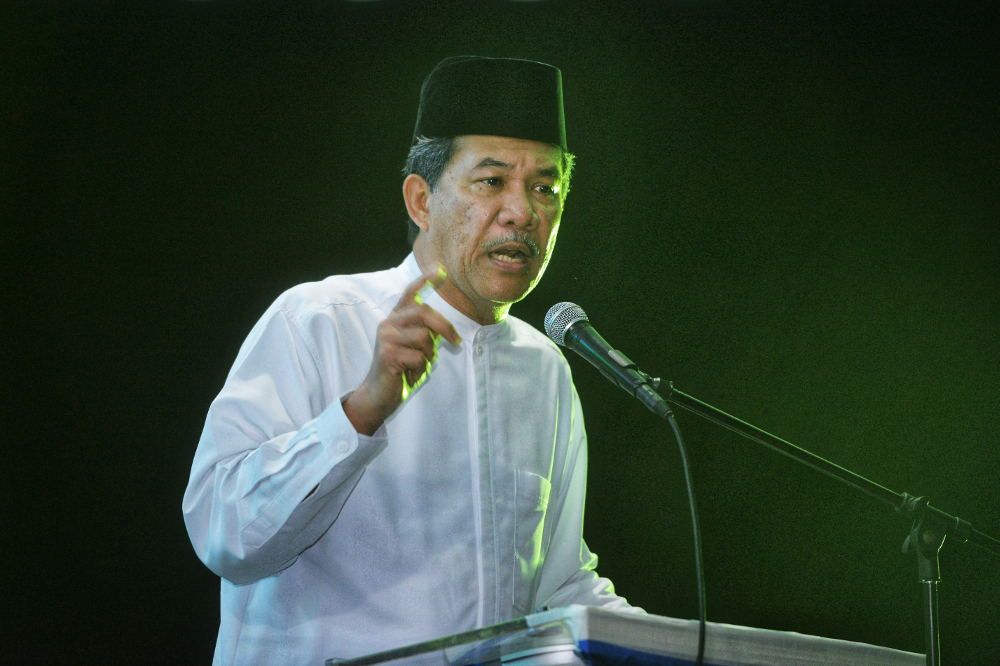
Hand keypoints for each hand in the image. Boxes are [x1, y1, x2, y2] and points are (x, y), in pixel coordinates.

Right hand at [343, 265, 461, 435]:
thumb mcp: (414, 347)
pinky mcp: (387, 354)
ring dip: (429, 355)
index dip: (425, 280)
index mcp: (396, 318)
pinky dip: (421, 369)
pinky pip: (419, 357)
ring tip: (418, 365)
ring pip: (424, 338)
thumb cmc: (401, 369)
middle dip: (445, 327)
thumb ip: (425, 333)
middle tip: (455, 342)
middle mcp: (388, 323)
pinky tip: (410, 375)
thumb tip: (446, 330)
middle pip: (424, 312)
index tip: (440, 269)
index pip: (410, 293)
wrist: (379, 394)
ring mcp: (386, 338)